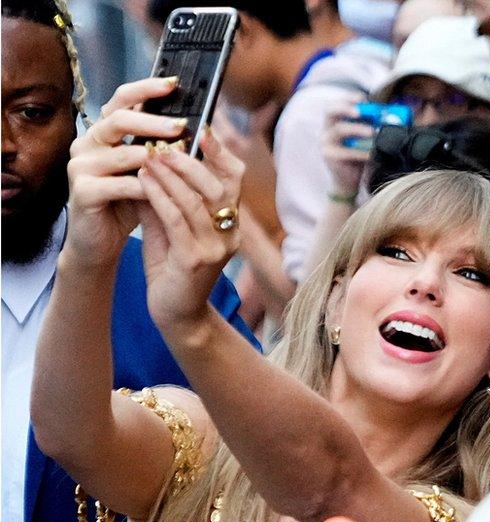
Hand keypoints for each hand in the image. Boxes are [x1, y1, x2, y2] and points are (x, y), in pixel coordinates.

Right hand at [63, 77, 184, 267]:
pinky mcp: (82, 191)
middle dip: (154, 121)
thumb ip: (160, 147)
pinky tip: (166, 189)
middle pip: (119, 120)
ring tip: (183, 158)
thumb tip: (197, 125)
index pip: (122, 99)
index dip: (146, 89)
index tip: (174, 84)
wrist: (100, 239)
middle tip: (182, 126)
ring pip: (122, 154)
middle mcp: (88, 142)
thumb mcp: (148, 169)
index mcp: (104, 132)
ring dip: (156, 156)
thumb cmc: (129, 200)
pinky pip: (119, 185)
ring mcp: (81, 166)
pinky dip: (146, 187)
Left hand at [138, 130, 244, 332]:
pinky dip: (160, 197)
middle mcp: (230, 234)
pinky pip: (177, 220)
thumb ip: (168, 197)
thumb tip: (151, 159)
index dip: (221, 152)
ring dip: (170, 174)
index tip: (202, 128)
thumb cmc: (174, 269)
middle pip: (218, 185)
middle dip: (191, 160)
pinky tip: (143, 181)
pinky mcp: (195, 260)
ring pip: (195, 200)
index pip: (235, 179)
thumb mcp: (173, 227)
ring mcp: (215, 248)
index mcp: (230, 223)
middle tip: (166, 141)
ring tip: (149, 156)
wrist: (177, 315)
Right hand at [321, 99, 370, 197]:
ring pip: (339, 129)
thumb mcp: (363, 139)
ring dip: (358, 129)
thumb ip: (370, 125)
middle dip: (346, 107)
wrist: (347, 181)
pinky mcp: (330, 156)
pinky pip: (347, 152)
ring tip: (372, 132)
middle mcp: (326, 129)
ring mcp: (325, 143)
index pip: (336, 103)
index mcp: (333, 122)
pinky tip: (372, 153)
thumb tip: (390, 116)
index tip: (363, 98)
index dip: (348, 98)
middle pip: (329, 110)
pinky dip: (361, 151)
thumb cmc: (357, 156)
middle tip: (360, 111)